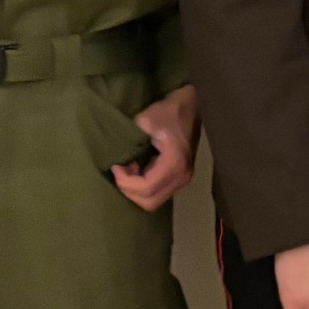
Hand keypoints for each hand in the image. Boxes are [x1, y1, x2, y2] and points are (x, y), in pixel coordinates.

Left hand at [111, 84, 198, 209]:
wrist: (191, 107)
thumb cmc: (169, 111)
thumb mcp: (146, 120)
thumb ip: (131, 139)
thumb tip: (116, 154)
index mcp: (174, 163)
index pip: (147, 188)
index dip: (126, 182)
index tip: (116, 166)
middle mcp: (181, 176)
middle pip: (149, 202)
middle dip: (129, 190)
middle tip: (121, 171)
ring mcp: (182, 179)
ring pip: (153, 201)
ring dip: (136, 190)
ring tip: (129, 170)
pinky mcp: (179, 178)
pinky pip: (157, 193)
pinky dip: (143, 187)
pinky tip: (137, 169)